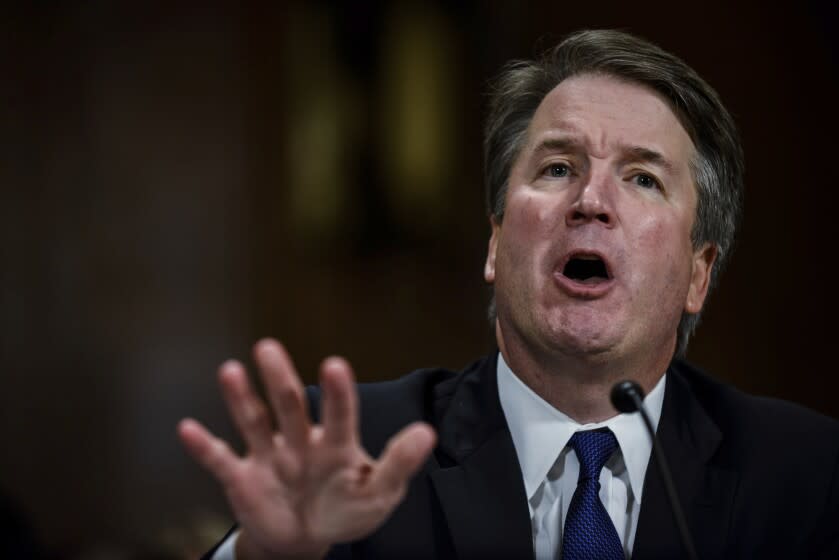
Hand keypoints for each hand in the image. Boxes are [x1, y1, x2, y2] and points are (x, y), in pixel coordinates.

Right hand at [178, 339, 435, 559]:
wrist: (306, 538)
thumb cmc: (345, 507)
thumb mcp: (378, 492)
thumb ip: (398, 465)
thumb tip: (426, 432)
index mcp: (335, 443)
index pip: (339, 415)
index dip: (338, 393)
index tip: (334, 365)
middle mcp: (299, 441)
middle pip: (290, 407)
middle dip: (280, 380)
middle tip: (268, 349)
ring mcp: (269, 458)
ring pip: (254, 423)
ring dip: (240, 399)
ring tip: (230, 370)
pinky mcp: (242, 480)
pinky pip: (221, 461)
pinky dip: (204, 447)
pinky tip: (188, 428)